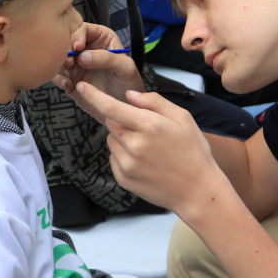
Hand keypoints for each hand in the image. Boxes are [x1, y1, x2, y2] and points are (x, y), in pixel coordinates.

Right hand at [54, 22, 142, 113]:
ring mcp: (76, 64)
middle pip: (66, 41)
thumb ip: (107, 58)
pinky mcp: (69, 78)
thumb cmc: (128, 83)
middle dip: (65, 50)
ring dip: (60, 64)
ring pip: (59, 57)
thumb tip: (83, 56)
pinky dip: (59, 79)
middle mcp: (86, 48)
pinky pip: (57, 74)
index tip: (78, 47)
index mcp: (101, 38)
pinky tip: (68, 84)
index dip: (78, 35)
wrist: (124, 106)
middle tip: (70, 62)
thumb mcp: (125, 67)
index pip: (83, 28)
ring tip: (70, 73)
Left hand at [76, 83, 227, 213]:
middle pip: (111, 122)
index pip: (111, 107)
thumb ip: (154, 102)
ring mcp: (127, 164)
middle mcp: (134, 145)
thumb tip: (129, 95)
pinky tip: (145, 161)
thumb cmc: (193, 151)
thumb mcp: (183, 118)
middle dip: (120, 119)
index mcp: (149, 126)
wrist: (196, 191)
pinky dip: (123, 155)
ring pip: (111, 140)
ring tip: (148, 147)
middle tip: (144, 127)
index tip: (81, 87)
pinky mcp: (123, 179)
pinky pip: (114, 158)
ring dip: (122, 138)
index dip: (93, 96)